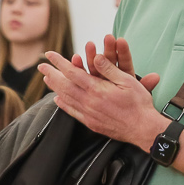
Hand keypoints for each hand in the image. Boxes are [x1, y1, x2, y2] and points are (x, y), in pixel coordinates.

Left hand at [40, 47, 165, 149]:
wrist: (143, 129)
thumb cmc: (139, 103)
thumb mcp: (128, 81)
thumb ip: (109, 69)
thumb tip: (96, 57)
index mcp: (97, 90)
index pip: (72, 73)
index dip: (59, 62)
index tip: (49, 55)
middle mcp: (89, 102)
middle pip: (64, 86)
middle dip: (52, 74)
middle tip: (41, 67)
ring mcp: (89, 114)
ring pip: (66, 99)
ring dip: (55, 88)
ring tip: (47, 80)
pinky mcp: (91, 123)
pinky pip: (72, 112)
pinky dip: (63, 105)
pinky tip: (59, 99)